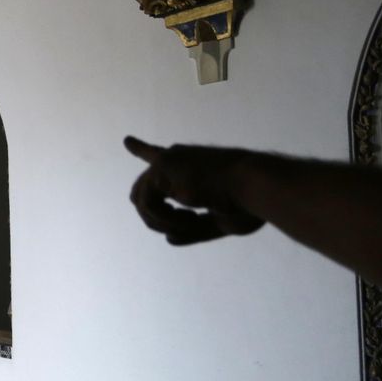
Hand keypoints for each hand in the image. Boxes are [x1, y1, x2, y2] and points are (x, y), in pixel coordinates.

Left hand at [124, 136, 266, 244]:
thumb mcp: (220, 222)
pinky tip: (190, 216)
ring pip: (142, 203)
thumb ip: (193, 230)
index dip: (142, 149)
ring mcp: (166, 161)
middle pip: (144, 192)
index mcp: (190, 166)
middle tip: (192, 222)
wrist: (255, 185)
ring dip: (166, 223)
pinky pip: (147, 205)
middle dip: (161, 218)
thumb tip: (168, 239)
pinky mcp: (161, 167)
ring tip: (193, 221)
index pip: (160, 155)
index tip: (127, 141)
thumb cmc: (248, 203)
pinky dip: (165, 220)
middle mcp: (175, 158)